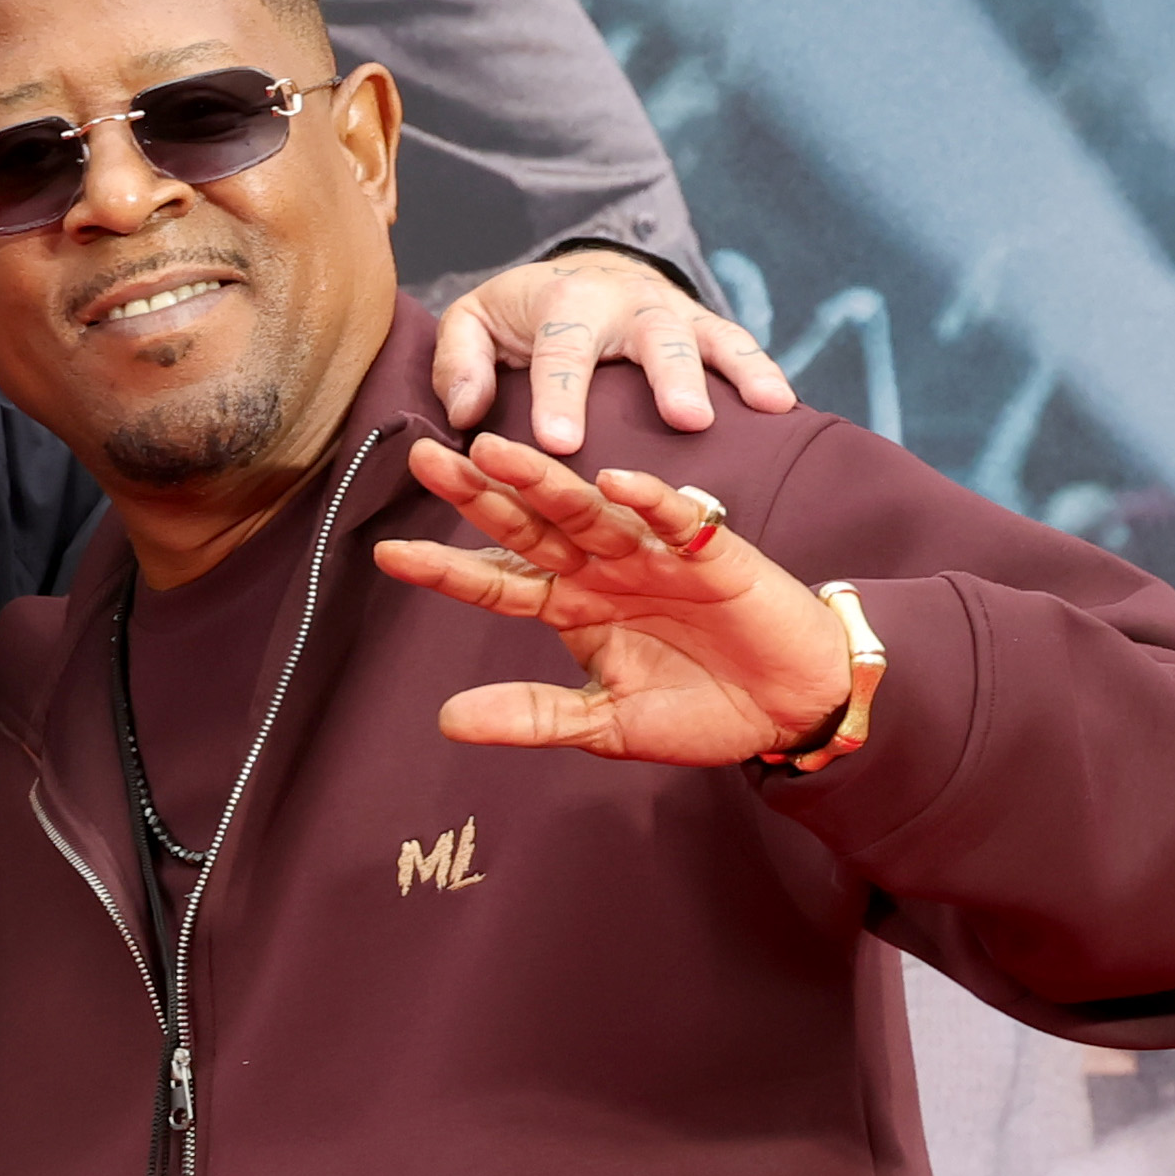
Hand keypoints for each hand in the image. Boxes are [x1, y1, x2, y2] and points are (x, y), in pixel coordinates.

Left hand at [379, 435, 851, 767]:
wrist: (788, 706)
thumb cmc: (700, 710)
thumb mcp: (603, 725)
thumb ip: (531, 717)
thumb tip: (445, 721)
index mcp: (573, 606)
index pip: (496, 584)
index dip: (445, 569)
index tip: (386, 551)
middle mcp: (603, 571)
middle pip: (530, 526)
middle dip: (478, 493)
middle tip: (424, 457)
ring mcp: (652, 556)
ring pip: (588, 511)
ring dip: (545, 481)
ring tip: (496, 451)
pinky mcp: (710, 554)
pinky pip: (675, 519)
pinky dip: (648, 501)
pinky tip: (612, 479)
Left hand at [429, 249, 794, 457]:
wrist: (579, 274)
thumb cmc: (521, 316)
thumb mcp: (473, 325)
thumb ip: (460, 363)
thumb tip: (467, 412)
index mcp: (564, 303)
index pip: (561, 353)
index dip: (560, 396)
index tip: (559, 444)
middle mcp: (625, 302)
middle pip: (652, 338)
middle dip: (670, 377)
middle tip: (686, 420)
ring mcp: (671, 314)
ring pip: (707, 338)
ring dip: (738, 370)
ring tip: (766, 406)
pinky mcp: (703, 327)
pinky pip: (738, 346)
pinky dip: (763, 371)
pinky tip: (783, 405)